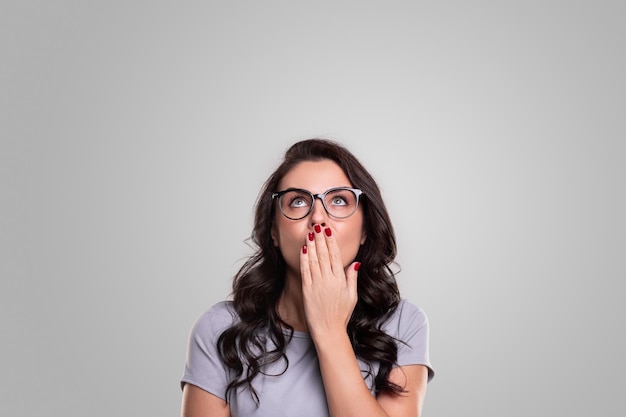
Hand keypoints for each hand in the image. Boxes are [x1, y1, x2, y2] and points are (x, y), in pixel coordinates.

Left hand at [300, 224, 359, 339]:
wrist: (328, 330)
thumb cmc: (341, 314)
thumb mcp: (352, 296)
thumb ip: (351, 278)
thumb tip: (355, 263)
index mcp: (340, 280)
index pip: (335, 256)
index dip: (331, 242)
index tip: (328, 231)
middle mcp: (328, 280)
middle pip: (324, 254)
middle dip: (320, 239)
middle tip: (318, 226)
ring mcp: (317, 284)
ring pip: (314, 260)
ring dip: (312, 245)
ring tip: (310, 233)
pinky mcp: (307, 290)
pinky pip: (305, 271)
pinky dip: (304, 259)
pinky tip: (303, 249)